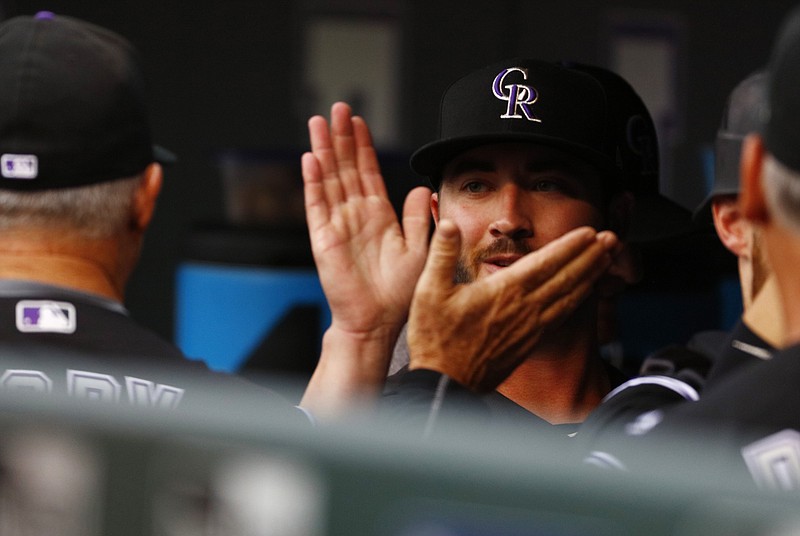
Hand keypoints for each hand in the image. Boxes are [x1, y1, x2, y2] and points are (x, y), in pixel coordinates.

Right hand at [300, 103, 429, 415]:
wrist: (377, 322)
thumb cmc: (399, 293)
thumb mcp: (418, 249)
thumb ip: (419, 218)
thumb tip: (423, 187)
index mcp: (378, 215)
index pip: (368, 172)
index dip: (363, 146)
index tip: (359, 121)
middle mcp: (355, 215)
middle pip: (346, 168)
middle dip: (341, 138)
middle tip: (338, 108)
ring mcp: (337, 224)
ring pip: (329, 179)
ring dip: (324, 151)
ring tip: (319, 123)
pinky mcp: (323, 239)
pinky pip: (317, 206)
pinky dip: (314, 183)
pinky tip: (311, 159)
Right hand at [407, 220, 620, 392]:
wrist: (446, 383)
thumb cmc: (436, 339)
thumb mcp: (429, 291)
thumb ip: (441, 254)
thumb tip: (448, 224)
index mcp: (504, 292)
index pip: (546, 263)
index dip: (570, 246)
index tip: (589, 232)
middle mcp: (524, 309)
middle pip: (567, 278)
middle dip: (591, 256)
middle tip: (612, 238)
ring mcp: (531, 327)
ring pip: (570, 297)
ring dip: (591, 275)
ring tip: (607, 259)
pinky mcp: (531, 341)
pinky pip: (562, 316)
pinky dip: (578, 299)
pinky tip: (584, 293)